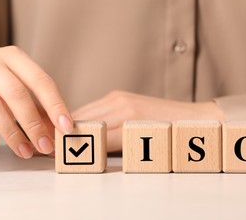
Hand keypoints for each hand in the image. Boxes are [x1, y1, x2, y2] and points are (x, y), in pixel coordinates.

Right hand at [0, 46, 72, 158]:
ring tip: (24, 151)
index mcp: (13, 56)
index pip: (40, 80)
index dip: (55, 105)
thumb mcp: (15, 85)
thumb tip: (56, 133)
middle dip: (34, 124)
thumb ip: (36, 107)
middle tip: (44, 145)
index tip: (65, 127)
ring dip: (12, 134)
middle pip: (16, 94)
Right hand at [72, 90, 224, 151]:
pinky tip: (78, 125)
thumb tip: (90, 151)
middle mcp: (120, 104)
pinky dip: (84, 117)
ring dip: (72, 124)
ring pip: (85, 111)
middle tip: (53, 144)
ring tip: (60, 135)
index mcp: (126, 119)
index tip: (57, 151)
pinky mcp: (119, 95)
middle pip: (82, 120)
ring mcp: (119, 97)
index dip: (72, 144)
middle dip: (65, 132)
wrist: (191, 118)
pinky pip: (94, 106)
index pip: (91, 135)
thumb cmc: (170, 134)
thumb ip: (113, 147)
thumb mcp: (140, 147)